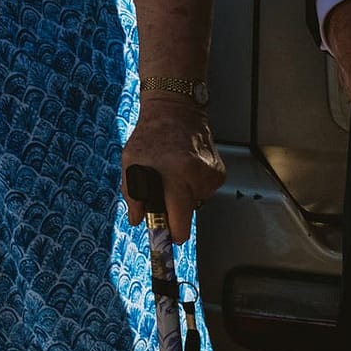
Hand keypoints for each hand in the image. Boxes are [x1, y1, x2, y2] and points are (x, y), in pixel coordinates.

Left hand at [121, 96, 224, 243]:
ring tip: (172, 172)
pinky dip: (192, 185)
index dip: (173, 234)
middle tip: (162, 195)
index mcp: (175, 175)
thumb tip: (138, 221)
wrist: (175, 110)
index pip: (180, 220)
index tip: (168, 240)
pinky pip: (203, 191)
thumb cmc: (150, 136)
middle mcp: (197, 177)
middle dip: (174, 212)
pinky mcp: (220, 173)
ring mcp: (212, 175)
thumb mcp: (130, 161)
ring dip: (182, 194)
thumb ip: (133, 194)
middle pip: (187, 214)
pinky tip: (184, 168)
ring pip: (195, 202)